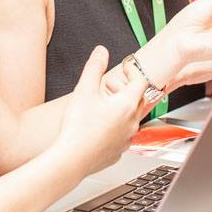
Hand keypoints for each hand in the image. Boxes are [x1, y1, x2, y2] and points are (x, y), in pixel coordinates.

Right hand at [54, 46, 147, 174]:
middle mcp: (132, 122)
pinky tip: (99, 126)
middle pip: (138, 99)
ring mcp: (126, 139)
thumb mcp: (85, 89)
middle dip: (125, 88)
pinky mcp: (117, 152)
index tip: (125, 67)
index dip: (133, 71)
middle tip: (109, 85)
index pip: (140, 81)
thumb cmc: (78, 128)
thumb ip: (95, 67)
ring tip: (102, 104)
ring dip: (120, 108)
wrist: (71, 159)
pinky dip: (115, 126)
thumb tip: (101, 52)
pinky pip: (122, 135)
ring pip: (131, 118)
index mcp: (127, 105)